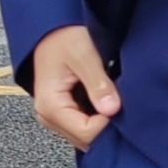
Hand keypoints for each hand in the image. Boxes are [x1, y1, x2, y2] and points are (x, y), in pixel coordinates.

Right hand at [28, 23, 122, 149]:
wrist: (50, 29)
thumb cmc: (62, 36)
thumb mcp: (83, 54)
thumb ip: (97, 83)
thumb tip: (112, 110)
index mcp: (50, 106)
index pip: (86, 132)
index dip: (107, 121)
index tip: (118, 101)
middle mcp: (49, 117)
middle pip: (86, 139)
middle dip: (106, 123)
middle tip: (118, 100)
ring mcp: (55, 117)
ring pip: (86, 135)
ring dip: (103, 121)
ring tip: (111, 97)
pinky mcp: (63, 112)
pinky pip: (84, 125)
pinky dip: (98, 117)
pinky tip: (105, 100)